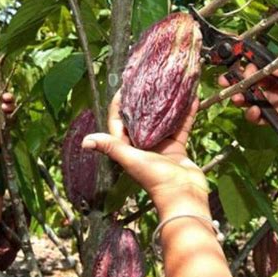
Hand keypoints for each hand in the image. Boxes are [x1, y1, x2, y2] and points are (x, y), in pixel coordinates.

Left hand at [82, 91, 208, 218]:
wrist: (183, 195)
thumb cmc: (155, 179)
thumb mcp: (131, 160)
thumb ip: (112, 147)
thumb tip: (85, 141)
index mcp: (127, 148)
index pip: (119, 122)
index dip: (119, 105)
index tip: (123, 88)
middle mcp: (142, 145)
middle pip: (141, 118)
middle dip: (143, 100)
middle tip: (147, 81)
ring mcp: (160, 146)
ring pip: (162, 120)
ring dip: (166, 104)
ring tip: (169, 86)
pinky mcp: (177, 147)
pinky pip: (181, 126)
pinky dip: (186, 113)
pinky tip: (192, 98)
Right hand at [219, 54, 277, 158]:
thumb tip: (273, 68)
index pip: (266, 64)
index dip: (251, 62)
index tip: (241, 61)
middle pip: (254, 80)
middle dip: (239, 79)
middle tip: (229, 79)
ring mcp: (277, 102)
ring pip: (251, 97)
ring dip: (240, 95)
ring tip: (237, 97)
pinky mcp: (276, 119)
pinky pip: (258, 116)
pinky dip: (251, 114)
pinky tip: (253, 111)